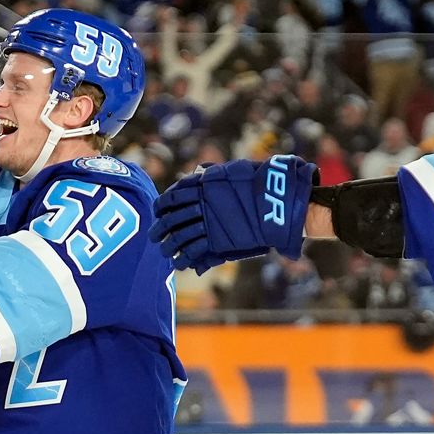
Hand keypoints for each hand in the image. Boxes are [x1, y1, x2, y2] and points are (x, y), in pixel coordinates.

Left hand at [148, 156, 316, 272]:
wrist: (280, 201)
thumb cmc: (260, 183)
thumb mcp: (233, 171)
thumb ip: (212, 174)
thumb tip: (197, 172)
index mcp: (202, 185)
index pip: (172, 197)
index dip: (161, 206)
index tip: (157, 212)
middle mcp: (202, 203)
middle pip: (171, 219)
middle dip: (159, 228)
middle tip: (153, 236)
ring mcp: (209, 223)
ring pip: (179, 237)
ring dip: (169, 246)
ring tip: (164, 252)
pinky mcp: (218, 240)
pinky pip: (194, 251)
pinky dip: (184, 258)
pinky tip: (179, 263)